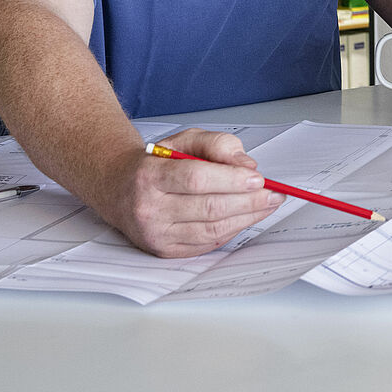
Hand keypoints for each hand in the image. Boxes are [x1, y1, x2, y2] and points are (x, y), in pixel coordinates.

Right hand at [89, 127, 281, 257]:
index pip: (196, 178)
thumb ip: (216, 144)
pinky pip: (206, 244)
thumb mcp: (184, 140)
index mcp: (149, 175)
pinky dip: (232, 231)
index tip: (258, 178)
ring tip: (266, 205)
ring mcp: (156, 234)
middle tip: (273, 194)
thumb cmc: (156, 164)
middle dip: (248, 201)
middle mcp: (149, 208)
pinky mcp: (164, 250)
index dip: (231, 180)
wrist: (119, 190)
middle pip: (208, 207)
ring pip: (211, 230)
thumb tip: (246, 164)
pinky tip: (245, 218)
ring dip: (246, 218)